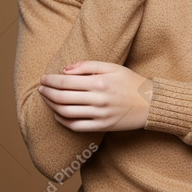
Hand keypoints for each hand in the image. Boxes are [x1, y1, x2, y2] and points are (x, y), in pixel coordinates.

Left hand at [38, 60, 152, 131]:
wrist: (151, 103)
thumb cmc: (131, 82)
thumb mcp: (112, 67)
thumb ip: (87, 65)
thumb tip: (65, 69)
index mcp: (100, 82)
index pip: (66, 81)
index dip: (50, 80)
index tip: (43, 78)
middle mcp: (98, 99)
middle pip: (62, 97)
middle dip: (47, 92)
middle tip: (41, 88)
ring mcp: (100, 115)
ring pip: (66, 113)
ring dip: (52, 106)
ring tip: (47, 99)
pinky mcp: (102, 127)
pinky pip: (76, 126)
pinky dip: (63, 121)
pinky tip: (58, 115)